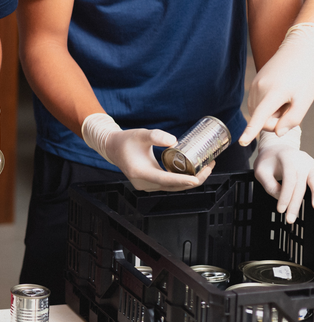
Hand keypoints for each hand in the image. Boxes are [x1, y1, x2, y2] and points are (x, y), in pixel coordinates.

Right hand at [82, 113, 212, 191]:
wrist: (113, 148)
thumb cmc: (125, 141)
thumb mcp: (140, 134)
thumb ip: (156, 135)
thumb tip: (174, 140)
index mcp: (140, 173)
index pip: (166, 180)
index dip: (183, 180)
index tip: (197, 177)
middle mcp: (144, 183)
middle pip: (174, 187)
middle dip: (194, 180)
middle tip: (209, 166)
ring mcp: (147, 186)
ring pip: (173, 188)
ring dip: (190, 181)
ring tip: (206, 168)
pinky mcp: (150, 185)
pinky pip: (169, 186)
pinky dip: (182, 181)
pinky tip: (193, 172)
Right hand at [240, 23, 313, 144]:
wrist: (299, 49)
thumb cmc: (306, 73)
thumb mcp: (305, 98)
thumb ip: (292, 118)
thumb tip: (278, 132)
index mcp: (274, 93)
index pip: (260, 117)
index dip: (251, 131)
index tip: (242, 141)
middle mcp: (259, 89)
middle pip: (261, 118)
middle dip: (275, 120)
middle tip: (291, 108)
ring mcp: (255, 85)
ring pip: (259, 112)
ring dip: (272, 112)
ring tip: (286, 98)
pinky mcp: (254, 83)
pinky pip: (258, 103)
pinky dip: (268, 104)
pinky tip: (280, 93)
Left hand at [253, 127, 313, 222]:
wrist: (278, 148)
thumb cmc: (268, 160)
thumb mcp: (260, 171)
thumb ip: (269, 184)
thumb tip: (280, 198)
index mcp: (287, 158)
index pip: (288, 180)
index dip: (285, 196)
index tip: (281, 210)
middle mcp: (302, 160)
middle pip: (300, 185)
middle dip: (295, 204)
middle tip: (290, 219)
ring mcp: (310, 163)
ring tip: (313, 208)